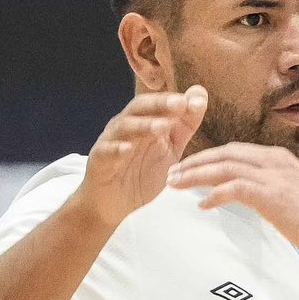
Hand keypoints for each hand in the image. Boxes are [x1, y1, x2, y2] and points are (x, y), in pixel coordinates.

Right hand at [77, 87, 207, 227]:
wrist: (113, 205)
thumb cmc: (141, 174)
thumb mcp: (170, 150)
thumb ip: (184, 125)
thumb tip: (200, 94)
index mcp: (143, 122)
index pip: (158, 103)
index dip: (176, 101)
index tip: (197, 101)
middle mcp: (125, 127)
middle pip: (140, 108)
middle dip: (160, 104)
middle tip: (180, 104)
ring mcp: (110, 143)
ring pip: (123, 127)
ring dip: (142, 125)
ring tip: (161, 127)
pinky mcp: (98, 162)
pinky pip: (105, 152)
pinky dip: (115, 149)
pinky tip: (127, 149)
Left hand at [167, 142, 298, 259]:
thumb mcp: (294, 194)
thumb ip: (272, 190)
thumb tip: (252, 200)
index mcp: (278, 159)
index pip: (235, 150)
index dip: (208, 157)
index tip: (188, 168)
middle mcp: (273, 161)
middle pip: (224, 153)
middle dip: (194, 162)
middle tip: (172, 174)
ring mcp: (273, 176)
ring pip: (224, 167)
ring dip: (195, 175)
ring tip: (176, 185)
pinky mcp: (272, 195)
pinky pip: (234, 188)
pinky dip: (214, 195)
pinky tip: (202, 206)